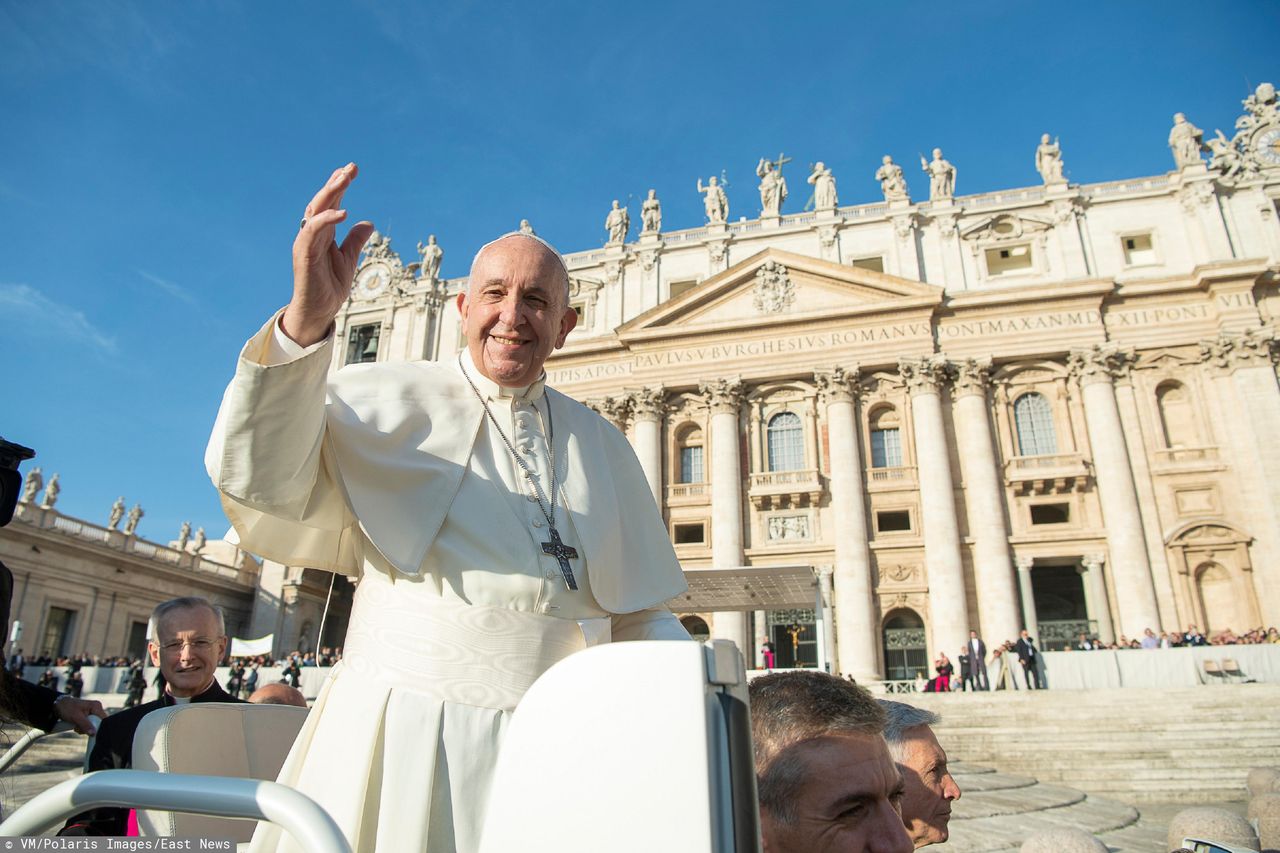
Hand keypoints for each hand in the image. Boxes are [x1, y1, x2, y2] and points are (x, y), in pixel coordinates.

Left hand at [55, 696, 106, 734]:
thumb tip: (94, 733)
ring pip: (93, 726)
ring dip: (84, 729)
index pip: (104, 720)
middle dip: (88, 728)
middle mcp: (97, 709)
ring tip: (76, 726)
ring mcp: (93, 713)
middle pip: (99, 724)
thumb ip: (85, 725)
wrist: (59, 705)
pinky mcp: (89, 716)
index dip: (98, 727)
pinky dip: (83, 728)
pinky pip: (89, 725)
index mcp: (96, 706)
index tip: (89, 731)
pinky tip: (77, 726)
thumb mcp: (76, 717)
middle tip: (79, 727)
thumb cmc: (67, 707)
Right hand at [283, 163, 375, 345]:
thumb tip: (367, 223)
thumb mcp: (349, 259)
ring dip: (330, 193)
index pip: (331, 203)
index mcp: (324, 233)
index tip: (351, 169)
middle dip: (336, 183)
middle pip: (323, 201)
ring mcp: (307, 241)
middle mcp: (313, 233)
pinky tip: (343, 213)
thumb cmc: (329, 286)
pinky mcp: (304, 253)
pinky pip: (313, 231)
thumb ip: (355, 241)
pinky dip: (327, 220)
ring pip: (316, 210)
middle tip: (351, 167)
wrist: (319, 310)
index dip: (340, 186)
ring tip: (345, 178)